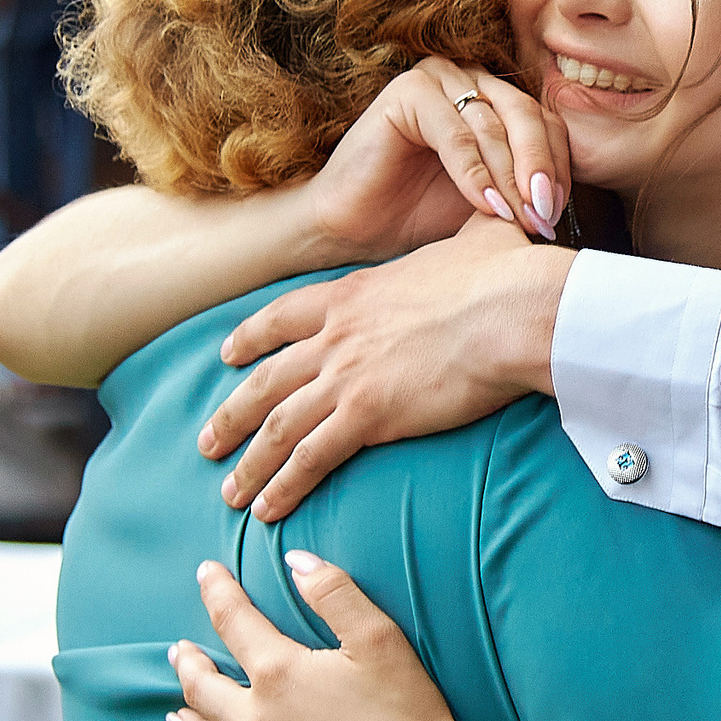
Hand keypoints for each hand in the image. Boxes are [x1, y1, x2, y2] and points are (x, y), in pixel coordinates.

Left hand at [169, 555, 479, 720]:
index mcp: (278, 674)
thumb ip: (333, 592)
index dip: (216, 592)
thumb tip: (295, 562)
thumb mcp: (378, 636)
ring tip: (175, 718)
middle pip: (204, 690)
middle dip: (188, 666)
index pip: (234, 622)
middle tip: (179, 652)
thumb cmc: (405, 713)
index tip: (205, 572)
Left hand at [202, 217, 572, 519]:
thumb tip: (497, 212)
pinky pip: (310, 457)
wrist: (513, 308)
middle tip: (207, 442)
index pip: (283, 317)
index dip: (249, 339)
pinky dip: (283, 485)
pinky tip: (266, 508)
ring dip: (248, 462)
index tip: (226, 355)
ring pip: (277, 425)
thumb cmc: (506, 273)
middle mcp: (337, 336)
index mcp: (354, 293)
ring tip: (229, 492)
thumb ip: (469, 234)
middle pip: (265, 379)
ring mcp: (346, 376)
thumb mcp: (477, 238)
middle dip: (231, 414)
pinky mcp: (368, 415)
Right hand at [302, 58, 567, 261]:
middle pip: (526, 116)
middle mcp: (468, 79)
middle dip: (540, 169)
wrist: (354, 228)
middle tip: (545, 213)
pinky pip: (456, 134)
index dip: (556, 166)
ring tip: (519, 219)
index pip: (544, 122)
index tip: (556, 212)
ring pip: (493, 126)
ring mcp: (438, 78)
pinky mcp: (408, 91)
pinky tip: (485, 207)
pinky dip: (474, 174)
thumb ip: (524, 187)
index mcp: (493, 98)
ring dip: (509, 178)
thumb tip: (561, 200)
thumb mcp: (489, 200)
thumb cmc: (419, 214)